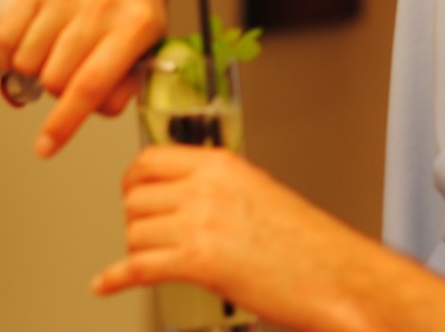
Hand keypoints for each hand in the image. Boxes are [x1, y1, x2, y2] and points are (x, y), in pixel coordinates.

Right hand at [0, 0, 169, 156]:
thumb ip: (124, 80)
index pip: (90, 86)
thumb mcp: (150, 38)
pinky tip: (26, 48)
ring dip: (35, 71)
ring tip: (55, 53)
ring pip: (28, 61)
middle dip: (58, 89)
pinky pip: (5, 35)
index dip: (64, 124)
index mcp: (137, 26)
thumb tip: (88, 110)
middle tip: (70, 72)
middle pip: (55, 79)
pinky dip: (9, 55)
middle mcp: (102, 6)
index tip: (45, 147)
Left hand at [93, 145, 377, 331]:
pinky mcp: (196, 262)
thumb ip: (217, 188)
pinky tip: (108, 284)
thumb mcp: (258, 193)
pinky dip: (116, 278)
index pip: (150, 160)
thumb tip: (181, 196)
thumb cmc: (308, 244)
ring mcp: (199, 223)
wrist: (337, 276)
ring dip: (136, 250)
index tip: (133, 193)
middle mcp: (205, 187)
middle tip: (145, 233)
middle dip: (136, 219)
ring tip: (151, 260)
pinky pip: (136, 267)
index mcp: (221, 164)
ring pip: (133, 232)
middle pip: (135, 196)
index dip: (135, 181)